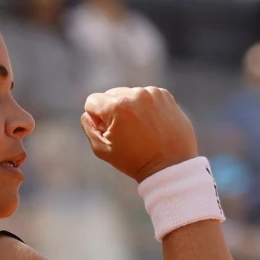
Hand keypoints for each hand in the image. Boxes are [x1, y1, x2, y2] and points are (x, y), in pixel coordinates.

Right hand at [80, 87, 197, 182]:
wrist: (170, 166)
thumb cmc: (134, 160)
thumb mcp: (102, 149)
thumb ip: (88, 127)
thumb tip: (89, 113)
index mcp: (118, 106)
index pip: (92, 101)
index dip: (96, 119)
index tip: (110, 133)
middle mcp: (136, 94)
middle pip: (110, 95)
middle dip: (113, 111)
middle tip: (127, 133)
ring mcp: (153, 93)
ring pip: (129, 95)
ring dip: (130, 108)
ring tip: (141, 130)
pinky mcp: (166, 96)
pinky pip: (146, 96)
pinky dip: (145, 107)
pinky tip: (151, 125)